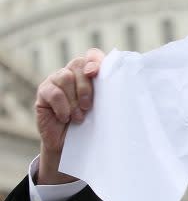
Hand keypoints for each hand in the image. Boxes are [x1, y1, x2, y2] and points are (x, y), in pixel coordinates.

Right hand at [35, 48, 104, 183]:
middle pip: (78, 64)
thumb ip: (112, 94)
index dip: (94, 60)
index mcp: (90, 73)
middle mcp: (73, 72)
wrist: (71, 145)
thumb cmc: (93, 125)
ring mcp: (56, 80)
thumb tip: (131, 87)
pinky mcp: (44, 92)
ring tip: (79, 117)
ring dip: (74, 99)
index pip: (92, 56)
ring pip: (65, 77)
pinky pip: (52, 92)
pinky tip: (66, 118)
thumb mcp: (105, 109)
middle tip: (89, 107)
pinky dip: (62, 106)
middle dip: (85, 86)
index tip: (95, 73)